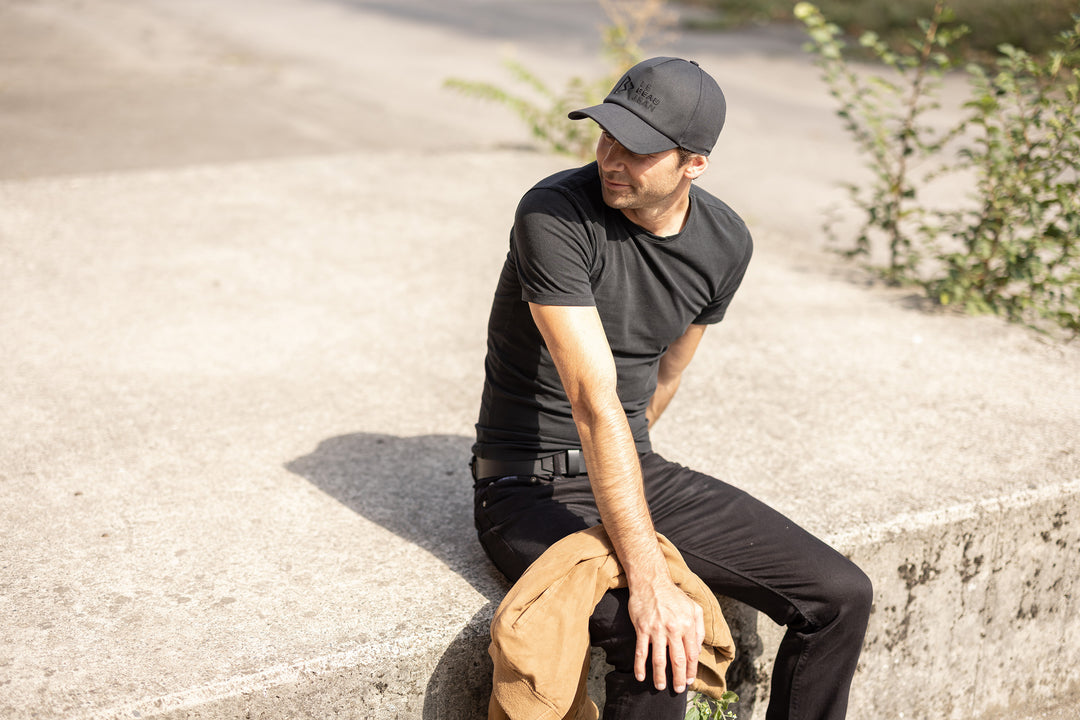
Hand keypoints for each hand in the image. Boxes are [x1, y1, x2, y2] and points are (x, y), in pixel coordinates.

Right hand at [627, 577, 705, 692]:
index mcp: (688, 625)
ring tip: (660, 686)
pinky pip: (641, 651)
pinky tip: (640, 676)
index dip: (690, 670)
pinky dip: (640, 666)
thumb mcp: (694, 608)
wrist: (651, 581)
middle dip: (678, 678)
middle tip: (677, 689)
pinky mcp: (642, 628)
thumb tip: (699, 647)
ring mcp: (657, 629)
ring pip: (659, 659)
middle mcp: (673, 629)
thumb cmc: (673, 595)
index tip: (688, 680)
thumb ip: (699, 628)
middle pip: (677, 660)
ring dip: (659, 676)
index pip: (691, 654)